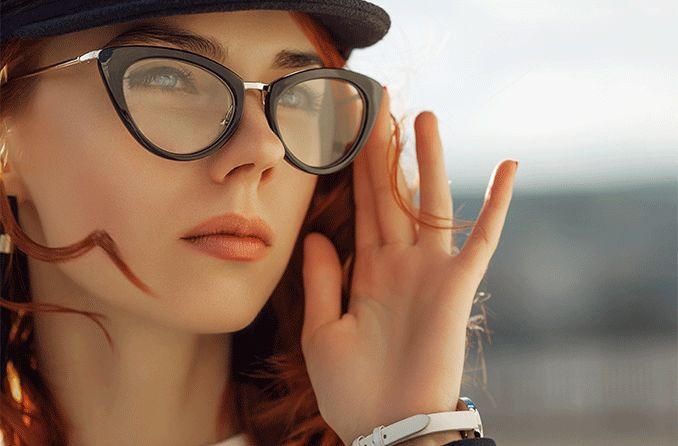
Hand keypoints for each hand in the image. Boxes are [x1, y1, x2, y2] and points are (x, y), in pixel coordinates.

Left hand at [301, 87, 517, 444]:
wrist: (387, 426)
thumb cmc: (352, 388)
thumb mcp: (321, 330)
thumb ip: (320, 279)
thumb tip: (315, 233)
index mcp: (367, 270)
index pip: (362, 206)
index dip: (356, 168)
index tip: (350, 130)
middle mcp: (399, 262)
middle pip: (392, 192)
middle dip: (385, 149)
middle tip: (381, 103)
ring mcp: (430, 271)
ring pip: (430, 203)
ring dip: (428, 160)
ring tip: (423, 116)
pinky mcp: (458, 286)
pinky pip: (481, 238)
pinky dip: (495, 205)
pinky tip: (508, 167)